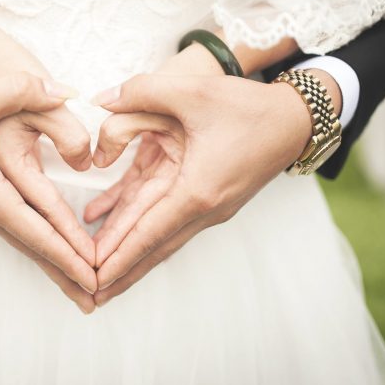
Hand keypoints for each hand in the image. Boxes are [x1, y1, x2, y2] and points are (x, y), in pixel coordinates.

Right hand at [0, 72, 97, 312]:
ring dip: (53, 263)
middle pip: (34, 249)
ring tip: (79, 285)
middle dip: (66, 274)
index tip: (96, 277)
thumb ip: (24, 90)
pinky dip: (38, 245)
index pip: (38, 233)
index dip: (69, 254)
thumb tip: (68, 91)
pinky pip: (15, 231)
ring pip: (25, 243)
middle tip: (98, 299)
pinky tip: (50, 250)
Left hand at [88, 72, 314, 305]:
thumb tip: (100, 100)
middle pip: (153, 247)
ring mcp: (208, 207)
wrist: (294, 120)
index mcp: (197, 190)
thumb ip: (141, 91)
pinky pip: (168, 218)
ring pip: (160, 238)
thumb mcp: (192, 90)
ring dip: (130, 256)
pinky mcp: (208, 198)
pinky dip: (141, 226)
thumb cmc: (247, 107)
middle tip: (89, 294)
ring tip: (103, 276)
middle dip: (120, 271)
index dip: (117, 257)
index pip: (148, 233)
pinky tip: (112, 220)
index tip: (93, 280)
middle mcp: (203, 208)